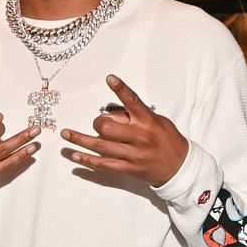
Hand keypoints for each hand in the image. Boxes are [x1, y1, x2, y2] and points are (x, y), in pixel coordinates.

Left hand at [60, 75, 188, 186]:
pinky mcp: (129, 169)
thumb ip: (135, 117)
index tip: (110, 78)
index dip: (121, 89)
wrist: (180, 168)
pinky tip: (75, 155)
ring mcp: (134, 154)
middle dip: (98, 123)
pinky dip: (87, 160)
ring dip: (80, 140)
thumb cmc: (168, 141)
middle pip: (108, 127)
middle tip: (98, 123)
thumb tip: (112, 113)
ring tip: (66, 135)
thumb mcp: (157, 122)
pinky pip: (103, 164)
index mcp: (148, 121)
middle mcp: (140, 137)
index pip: (133, 101)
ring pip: (101, 146)